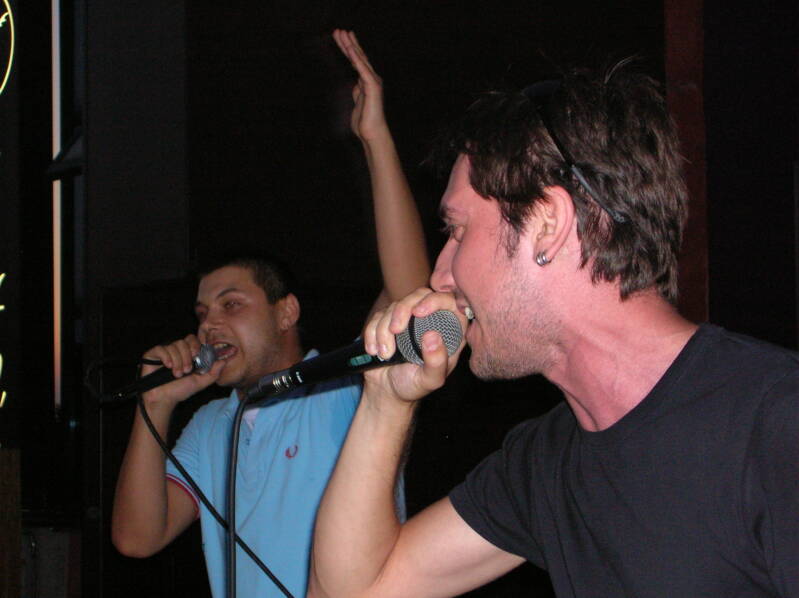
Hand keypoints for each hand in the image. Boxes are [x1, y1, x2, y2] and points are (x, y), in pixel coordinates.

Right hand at [140, 335, 224, 406]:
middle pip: (184, 341)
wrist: (164, 399)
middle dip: (188, 355)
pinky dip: (166, 357)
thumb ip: (213, 372)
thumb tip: (223, 361)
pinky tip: (167, 367)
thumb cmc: (180, 390)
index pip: (193, 339)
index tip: (197, 356)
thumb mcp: (200, 382)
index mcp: (187, 354)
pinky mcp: (152, 355)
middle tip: (187, 370)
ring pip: (174, 345)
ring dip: (178, 361)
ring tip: (177, 374)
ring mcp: (164, 352)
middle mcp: (176, 351)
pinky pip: (161, 349)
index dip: (196, 345)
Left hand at [333, 29, 388, 142]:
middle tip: (338, 30)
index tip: (341, 38)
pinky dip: (356, 59)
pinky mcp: (373, 87)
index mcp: (366, 82)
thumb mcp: (357, 102)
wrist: (372, 133)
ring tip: (342, 34)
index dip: (349, 49)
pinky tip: (350, 50)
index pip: (356, 62)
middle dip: (348, 43)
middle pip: (358, 57)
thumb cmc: (364, 122)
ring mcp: (373, 82)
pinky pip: (363, 70)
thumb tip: (355, 86)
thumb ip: (357, 92)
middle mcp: (371, 79)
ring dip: (351, 46)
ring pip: (360, 60)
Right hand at [362, 288, 466, 404]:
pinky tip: (374, 351)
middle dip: (403, 309)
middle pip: (420, 295)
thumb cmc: (414, 385)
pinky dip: (372, 332)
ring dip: (384, 329)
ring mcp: (408, 320)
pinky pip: (378, 316)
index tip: (418, 312)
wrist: (387, 392)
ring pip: (395, 305)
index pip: (450, 301)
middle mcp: (430, 321)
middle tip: (395, 331)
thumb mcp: (430, 380)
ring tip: (385, 354)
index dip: (435, 299)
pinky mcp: (388, 323)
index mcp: (450, 331)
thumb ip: (436, 361)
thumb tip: (433, 336)